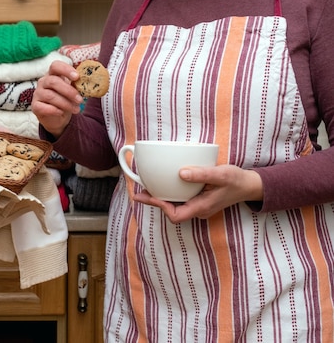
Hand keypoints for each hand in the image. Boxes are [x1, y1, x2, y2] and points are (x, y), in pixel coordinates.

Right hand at [31, 60, 84, 137]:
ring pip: (50, 96)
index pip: (55, 66)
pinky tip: (62, 112)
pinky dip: (54, 110)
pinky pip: (43, 107)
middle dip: (69, 91)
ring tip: (76, 109)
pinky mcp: (35, 106)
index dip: (66, 69)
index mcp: (52, 74)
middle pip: (53, 81)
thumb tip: (89, 82)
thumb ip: (77, 85)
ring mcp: (37, 93)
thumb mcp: (73, 91)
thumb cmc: (66, 100)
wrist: (58, 118)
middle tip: (80, 100)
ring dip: (65, 103)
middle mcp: (43, 82)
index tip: (77, 77)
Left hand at [132, 164, 262, 222]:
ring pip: (175, 206)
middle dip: (155, 203)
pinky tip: (165, 184)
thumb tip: (180, 173)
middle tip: (138, 193)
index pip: (176, 215)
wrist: (250, 185)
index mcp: (202, 207)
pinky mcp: (199, 200)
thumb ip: (202, 174)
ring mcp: (199, 206)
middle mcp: (198, 210)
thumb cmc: (237, 181)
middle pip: (172, 211)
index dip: (161, 207)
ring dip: (161, 198)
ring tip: (146, 189)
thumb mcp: (221, 175)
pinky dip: (170, 194)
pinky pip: (181, 200)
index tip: (149, 196)